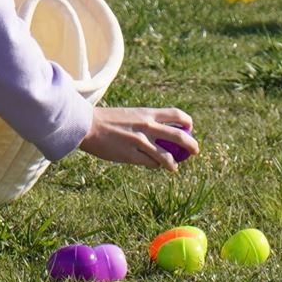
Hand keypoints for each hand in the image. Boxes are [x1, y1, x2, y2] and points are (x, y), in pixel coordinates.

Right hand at [81, 106, 196, 168]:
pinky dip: (155, 166)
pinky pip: (150, 164)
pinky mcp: (130, 155)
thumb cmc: (107, 120)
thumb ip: (146, 121)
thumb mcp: (131, 114)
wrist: (87, 125)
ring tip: (174, 168)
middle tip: (195, 150)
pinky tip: (155, 166)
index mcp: (147, 113)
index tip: (189, 128)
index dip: (187, 122)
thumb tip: (161, 132)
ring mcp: (140, 142)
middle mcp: (147, 126)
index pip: (176, 115)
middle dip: (191, 145)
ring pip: (166, 156)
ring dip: (173, 164)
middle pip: (179, 136)